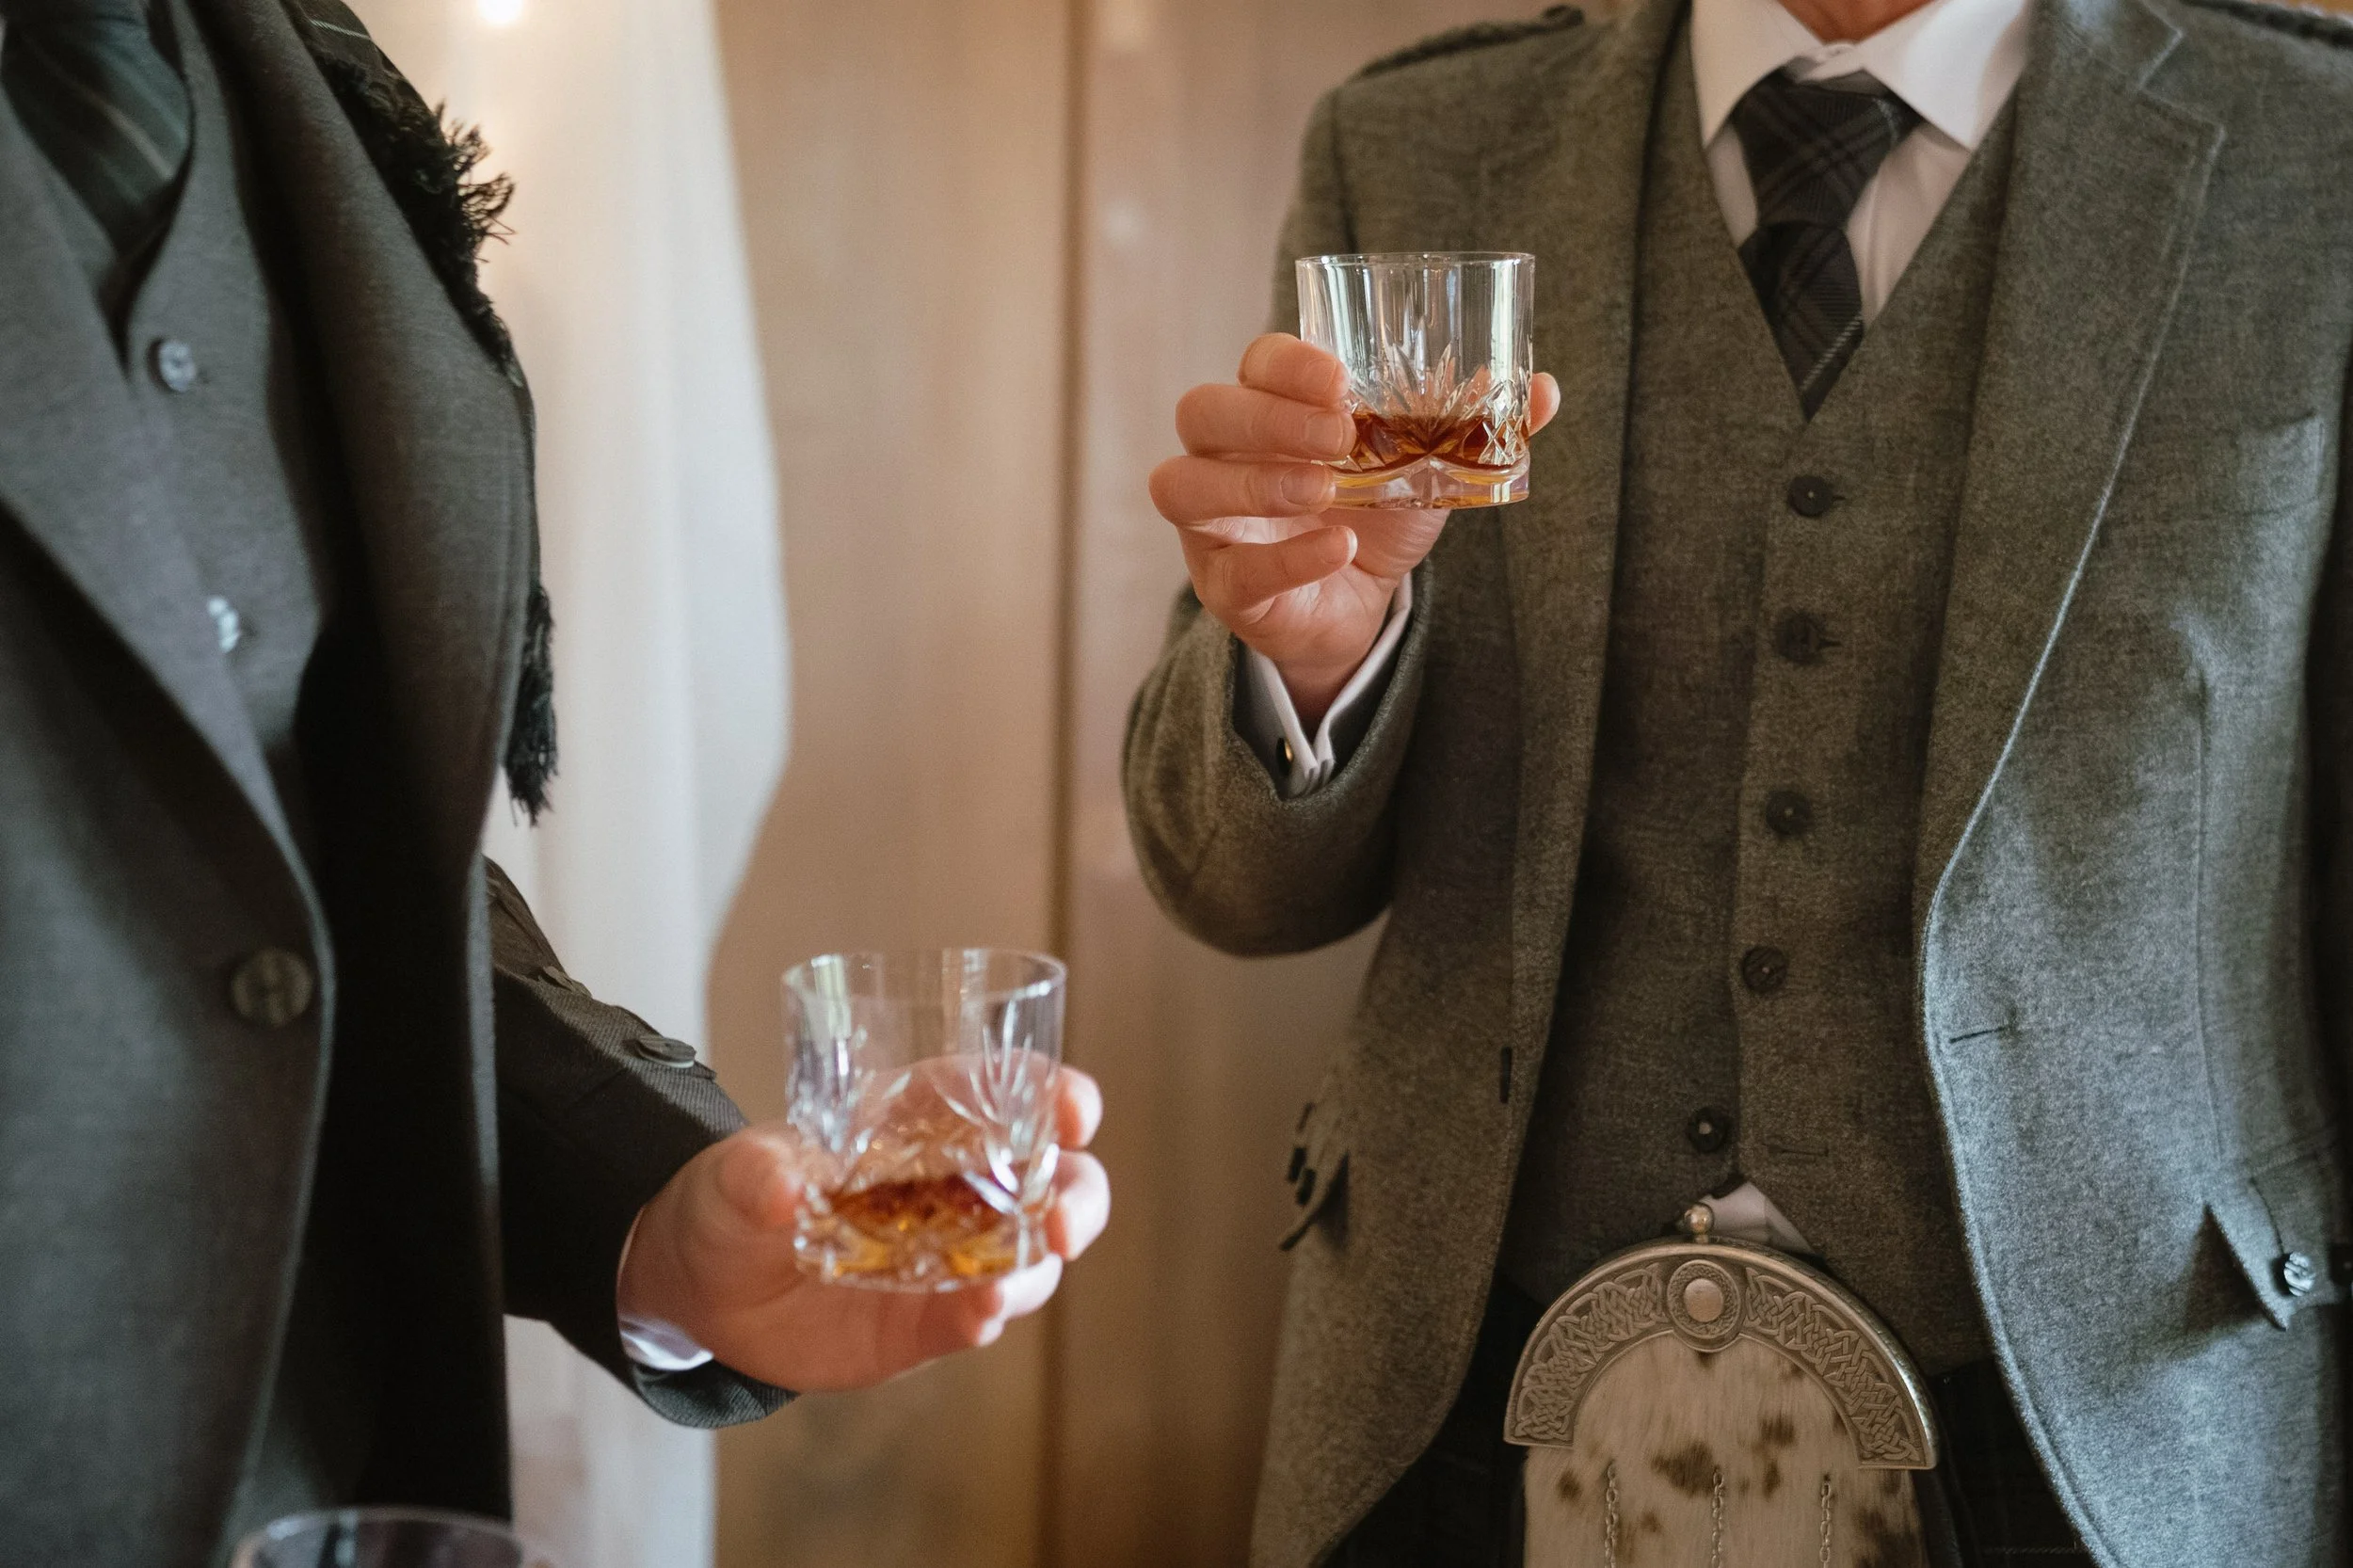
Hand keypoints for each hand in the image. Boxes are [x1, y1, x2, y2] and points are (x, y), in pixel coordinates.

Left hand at [616, 1068, 1108, 1392]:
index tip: (1075, 1110)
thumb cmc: (732, 1200)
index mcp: (918, 1119)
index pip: (1001, 1091)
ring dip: (1036, 1265)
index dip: (1050, 1091)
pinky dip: (988, 1315)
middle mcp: (955, 1185)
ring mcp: (950, 1255)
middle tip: (1063, 1223)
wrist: (704, 1286)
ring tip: (1009, 1284)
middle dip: (1076, 1196)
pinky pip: (978, 1316)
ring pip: (1031, 1254)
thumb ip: (756, 1173)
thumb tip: (782, 1183)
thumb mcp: (733, 1175)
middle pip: (1052, 1178)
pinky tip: (981, 1315)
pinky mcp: (930, 1318)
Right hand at [1149, 334, 1558, 724]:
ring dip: (1254, 484)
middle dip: (1265, 417)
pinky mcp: (1222, 584)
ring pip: (1182, 486)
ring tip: (1322, 492)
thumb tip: (1544, 389)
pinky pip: (1232, 569)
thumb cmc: (1377, 515)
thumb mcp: (1429, 465)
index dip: (1286, 364)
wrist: (1361, 606)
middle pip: (1202, 412)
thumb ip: (1473, 425)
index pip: (1254, 364)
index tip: (1339, 378)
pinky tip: (1339, 550)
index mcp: (1270, 408)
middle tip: (1337, 435)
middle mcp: (1225, 456)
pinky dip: (1288, 557)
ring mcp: (1211, 522)